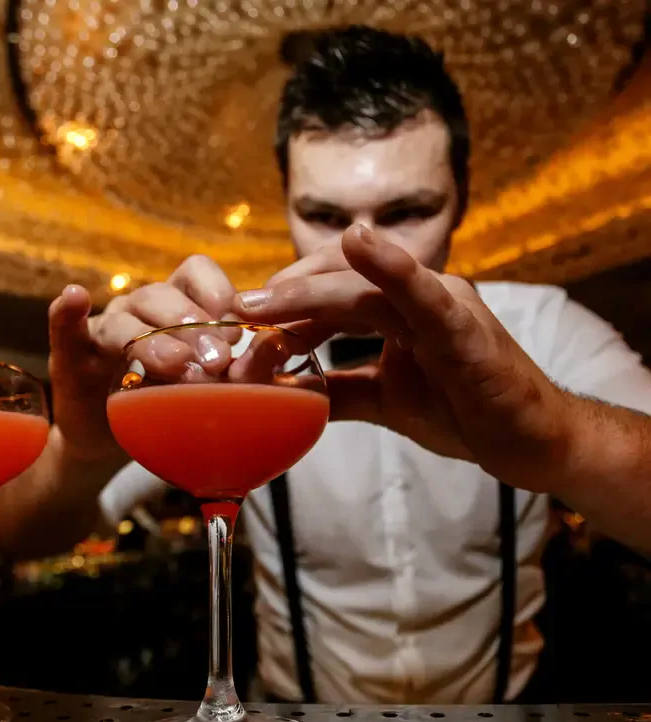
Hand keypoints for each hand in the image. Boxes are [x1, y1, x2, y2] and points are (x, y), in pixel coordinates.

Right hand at [48, 256, 237, 461]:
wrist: (116, 441)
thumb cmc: (173, 407)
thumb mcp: (212, 389)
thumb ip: (241, 371)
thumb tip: (278, 352)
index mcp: (177, 306)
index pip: (197, 273)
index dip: (218, 293)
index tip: (236, 331)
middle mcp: (141, 309)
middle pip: (163, 295)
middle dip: (193, 326)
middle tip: (217, 361)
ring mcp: (105, 329)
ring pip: (126, 317)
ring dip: (154, 340)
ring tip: (177, 365)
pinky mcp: (71, 356)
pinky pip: (65, 328)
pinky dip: (67, 313)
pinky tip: (73, 298)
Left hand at [232, 224, 574, 492]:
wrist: (525, 438)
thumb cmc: (462, 409)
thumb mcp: (383, 400)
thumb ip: (336, 390)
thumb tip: (282, 391)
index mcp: (394, 308)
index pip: (326, 298)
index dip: (283, 313)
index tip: (242, 334)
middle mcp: (414, 293)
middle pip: (335, 281)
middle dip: (282, 297)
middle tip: (235, 314)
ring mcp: (440, 301)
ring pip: (363, 285)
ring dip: (308, 291)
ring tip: (259, 303)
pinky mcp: (464, 323)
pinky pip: (424, 291)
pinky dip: (393, 267)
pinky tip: (363, 244)